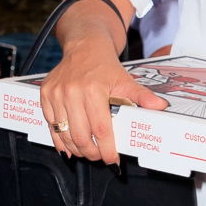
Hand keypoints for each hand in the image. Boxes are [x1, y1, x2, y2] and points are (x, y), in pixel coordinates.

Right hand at [41, 38, 169, 162]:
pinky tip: (69, 147)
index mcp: (93, 90)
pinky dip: (60, 140)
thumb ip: (142, 96)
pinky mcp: (46, 95)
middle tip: (100, 157)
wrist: (84, 46)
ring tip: (88, 152)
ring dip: (76, 149)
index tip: (113, 159)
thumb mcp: (125, 80)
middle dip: (92, 153)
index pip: (101, 129)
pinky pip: (50, 125)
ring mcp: (56, 94)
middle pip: (80, 136)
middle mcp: (72, 92)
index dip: (107, 149)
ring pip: (64, 134)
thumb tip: (160, 107)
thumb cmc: (105, 66)